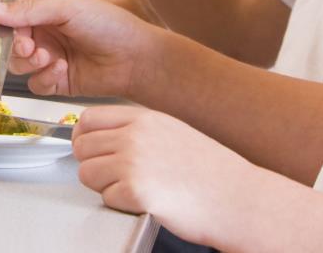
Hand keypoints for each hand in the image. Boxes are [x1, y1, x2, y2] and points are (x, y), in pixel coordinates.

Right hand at [0, 0, 159, 97]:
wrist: (136, 58)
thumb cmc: (110, 24)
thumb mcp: (68, 6)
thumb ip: (28, 9)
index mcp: (43, 7)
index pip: (6, 7)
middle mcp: (43, 32)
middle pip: (7, 38)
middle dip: (13, 42)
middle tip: (28, 45)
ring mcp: (48, 56)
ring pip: (16, 63)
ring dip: (28, 61)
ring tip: (50, 58)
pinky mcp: (56, 80)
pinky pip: (34, 83)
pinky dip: (43, 78)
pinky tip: (61, 70)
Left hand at [74, 105, 254, 244]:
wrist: (240, 200)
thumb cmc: (211, 172)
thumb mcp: (171, 132)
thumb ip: (134, 130)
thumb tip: (97, 135)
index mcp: (143, 118)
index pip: (87, 119)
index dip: (84, 138)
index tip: (91, 150)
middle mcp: (135, 135)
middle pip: (82, 148)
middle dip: (94, 165)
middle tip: (119, 177)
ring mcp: (134, 162)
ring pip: (88, 174)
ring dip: (106, 186)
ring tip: (137, 189)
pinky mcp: (136, 192)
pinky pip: (106, 198)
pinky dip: (121, 204)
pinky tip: (147, 201)